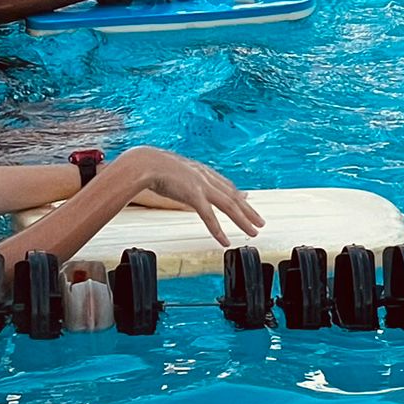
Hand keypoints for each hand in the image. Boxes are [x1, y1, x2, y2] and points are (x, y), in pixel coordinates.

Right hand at [124, 147, 263, 244]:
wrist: (143, 162)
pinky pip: (209, 216)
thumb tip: (176, 180)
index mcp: (199, 170)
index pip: (224, 184)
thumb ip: (179, 176)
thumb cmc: (150, 166)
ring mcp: (201, 185)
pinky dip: (218, 229)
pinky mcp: (193, 195)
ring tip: (253, 232)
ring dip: (243, 220)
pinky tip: (225, 241)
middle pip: (233, 196)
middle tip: (260, 222)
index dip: (237, 194)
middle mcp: (205, 177)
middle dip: (248, 210)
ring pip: (229, 206)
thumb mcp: (170, 170)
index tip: (246, 200)